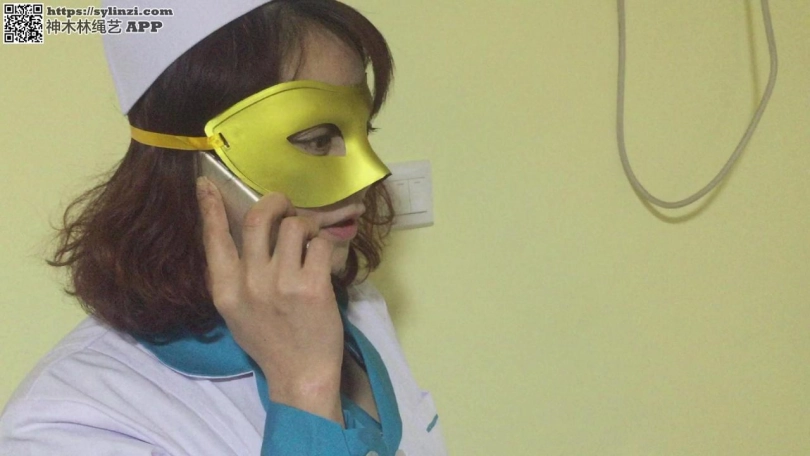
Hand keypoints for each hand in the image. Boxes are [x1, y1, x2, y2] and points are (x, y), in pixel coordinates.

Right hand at [196, 177, 344, 424]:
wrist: (300, 374)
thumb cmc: (269, 342)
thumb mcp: (236, 312)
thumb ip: (232, 276)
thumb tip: (238, 236)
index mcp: (225, 289)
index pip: (214, 239)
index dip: (211, 208)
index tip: (206, 183)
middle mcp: (249, 282)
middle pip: (259, 218)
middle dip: (277, 202)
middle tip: (286, 207)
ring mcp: (281, 284)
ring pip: (295, 226)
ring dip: (306, 229)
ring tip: (309, 245)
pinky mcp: (312, 287)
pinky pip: (320, 245)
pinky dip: (324, 249)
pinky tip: (323, 265)